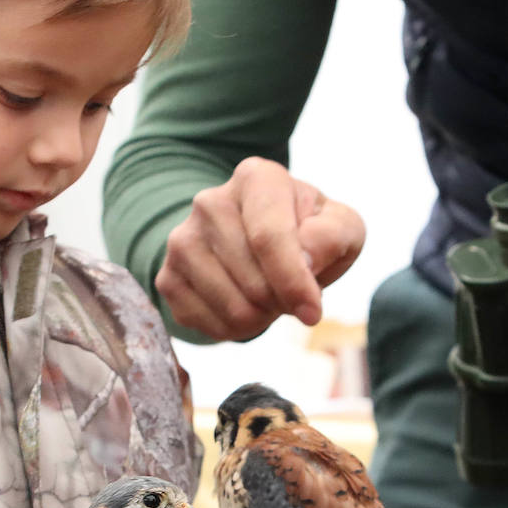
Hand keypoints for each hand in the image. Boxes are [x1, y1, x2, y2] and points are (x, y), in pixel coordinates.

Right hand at [156, 156, 364, 340]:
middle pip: (254, 282)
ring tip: (267, 298)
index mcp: (257, 179)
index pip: (268, 237)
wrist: (259, 245)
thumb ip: (333, 236)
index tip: (312, 313)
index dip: (294, 283)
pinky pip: (206, 324)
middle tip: (289, 293)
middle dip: (282, 302)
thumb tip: (305, 259)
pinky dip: (233, 329)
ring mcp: (182, 240)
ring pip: (232, 308)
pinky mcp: (167, 277)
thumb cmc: (307, 234)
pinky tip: (242, 306)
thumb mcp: (340, 228)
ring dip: (261, 318)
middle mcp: (210, 202)